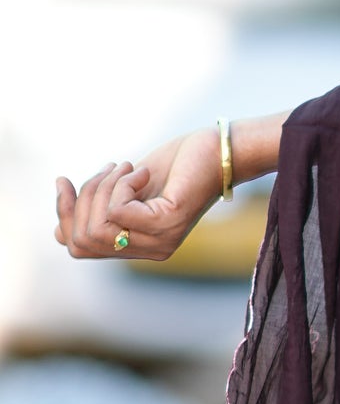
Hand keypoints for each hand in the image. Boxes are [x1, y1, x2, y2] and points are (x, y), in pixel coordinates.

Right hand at [54, 131, 223, 262]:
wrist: (217, 151)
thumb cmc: (174, 167)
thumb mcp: (125, 190)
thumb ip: (98, 211)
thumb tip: (58, 234)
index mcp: (137, 247)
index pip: (79, 248)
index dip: (64, 215)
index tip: (65, 181)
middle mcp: (151, 251)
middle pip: (83, 240)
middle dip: (83, 198)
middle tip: (108, 169)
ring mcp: (161, 241)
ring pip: (99, 226)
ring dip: (103, 188)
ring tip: (125, 167)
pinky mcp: (169, 223)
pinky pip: (119, 211)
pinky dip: (122, 184)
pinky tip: (142, 171)